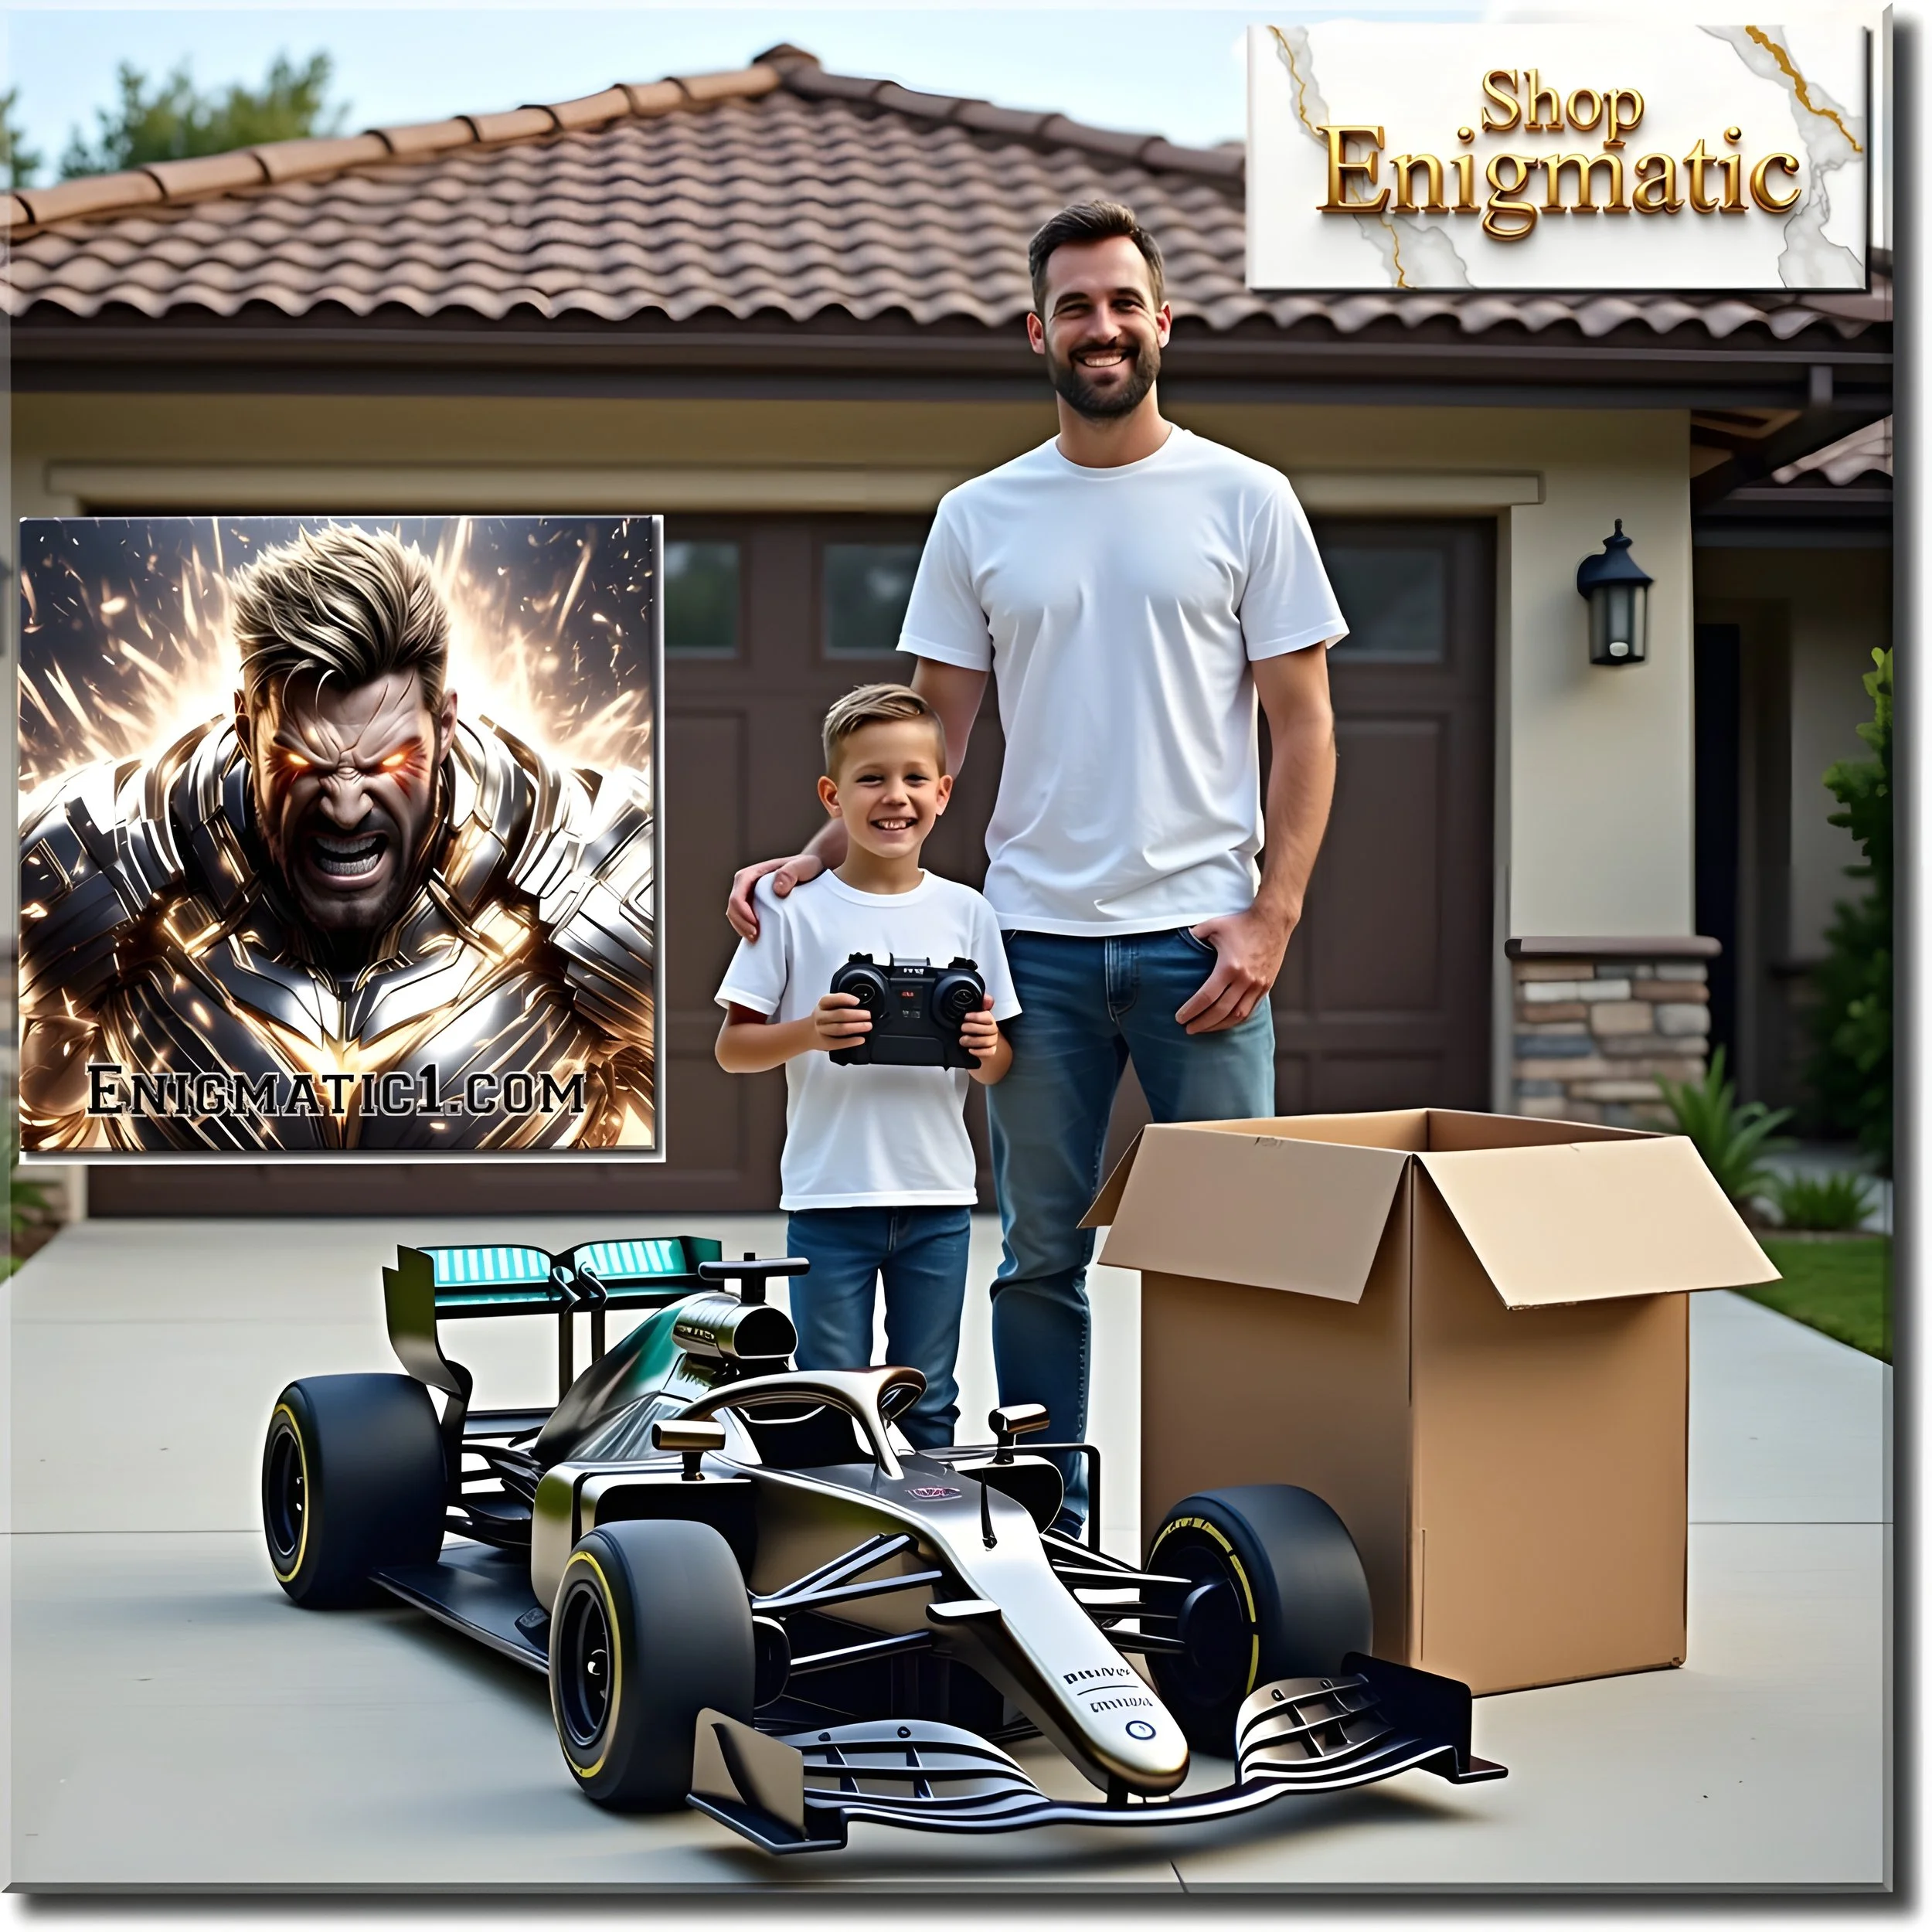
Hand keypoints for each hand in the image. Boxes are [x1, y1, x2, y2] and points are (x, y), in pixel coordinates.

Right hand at [727, 852, 825, 940]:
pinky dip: (746, 928)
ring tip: (756, 938)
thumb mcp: (802, 866)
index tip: (756, 926)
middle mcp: (746, 884)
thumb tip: (777, 889)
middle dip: (741, 924)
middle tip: (756, 937)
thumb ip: (790, 873)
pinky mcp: (753, 904)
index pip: (738, 896)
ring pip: (735, 915)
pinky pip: (743, 918)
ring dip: (742, 928)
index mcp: (752, 874)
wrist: (809, 870)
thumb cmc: (805, 867)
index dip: (742, 913)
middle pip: (733, 907)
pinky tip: (758, 936)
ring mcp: (748, 895)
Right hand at [811, 991, 871, 1051]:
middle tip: (868, 1015)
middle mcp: (820, 1016)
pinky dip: (851, 1041)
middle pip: (839, 1014)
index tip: (857, 1001)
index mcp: (822, 1005)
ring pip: (839, 1028)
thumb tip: (862, 1005)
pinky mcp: (825, 1043)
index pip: (831, 999)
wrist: (808, 1033)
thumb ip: (840, 1004)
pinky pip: (839, 1043)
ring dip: (856, 1027)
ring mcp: (822, 1030)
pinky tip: (861, 1039)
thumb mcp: (828, 1006)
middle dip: (856, 1015)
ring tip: (868, 1026)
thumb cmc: (824, 1017)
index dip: (845, 999)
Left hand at [958, 995, 1000, 1061]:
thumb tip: (987, 998)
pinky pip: (989, 1052)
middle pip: (988, 1029)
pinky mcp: (991, 1051)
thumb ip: (979, 1005)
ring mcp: (993, 1040)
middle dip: (972, 1028)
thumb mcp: (974, 1015)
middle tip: (962, 1028)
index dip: (976, 1017)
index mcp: (989, 1019)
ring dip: (972, 1040)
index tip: (965, 1017)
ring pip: (987, 1041)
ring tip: (962, 1040)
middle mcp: (993, 1029)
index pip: (987, 1017)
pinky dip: (978, 1051)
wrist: (979, 1043)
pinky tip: (970, 1050)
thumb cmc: (974, 1027)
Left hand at [1173, 907, 1291, 1034]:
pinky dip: (1235, 1019)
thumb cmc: (1241, 922)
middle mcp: (1245, 979)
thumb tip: (1176, 944)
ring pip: (1237, 1015)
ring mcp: (1258, 985)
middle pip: (1220, 1011)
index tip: (1180, 1018)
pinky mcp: (1266, 986)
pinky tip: (1224, 1021)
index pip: (1206, 997)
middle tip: (1188, 1029)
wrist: (1273, 920)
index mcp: (1229, 966)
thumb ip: (1193, 936)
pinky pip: (1250, 1010)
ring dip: (1219, 1025)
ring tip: (1204, 1028)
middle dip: (1202, 1023)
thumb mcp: (1213, 926)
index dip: (1191, 1010)